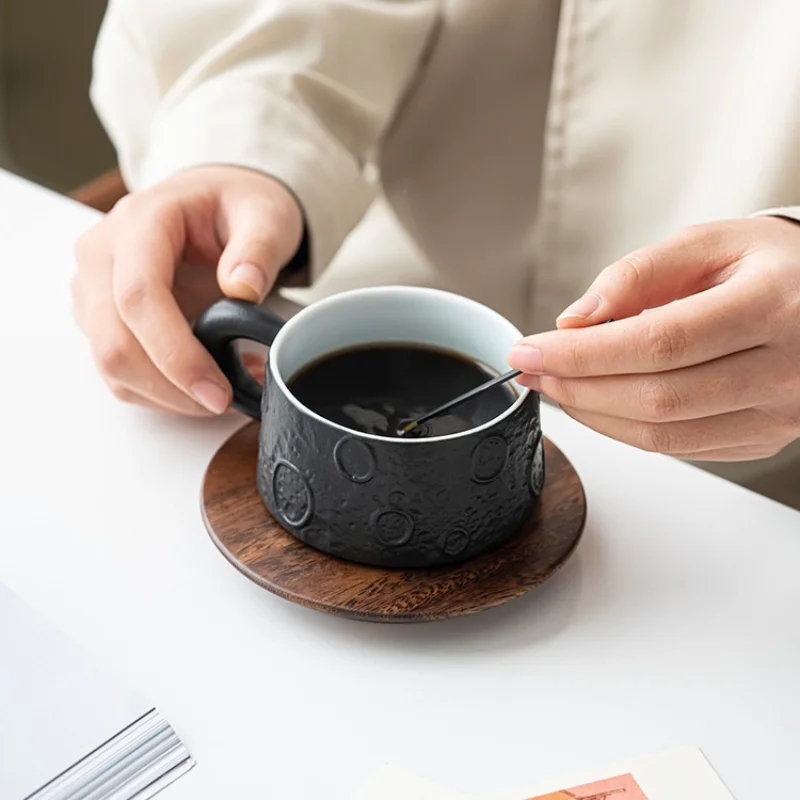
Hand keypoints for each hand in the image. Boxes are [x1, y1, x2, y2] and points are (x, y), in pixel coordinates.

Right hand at [72, 165, 302, 414]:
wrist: (214, 204)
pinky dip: (163, 392)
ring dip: (168, 395)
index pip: (139, 296)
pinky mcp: (100, 318)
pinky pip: (120, 372)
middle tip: (225, 403)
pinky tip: (204, 382)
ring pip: (112, 365)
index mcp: (140, 221)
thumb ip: (259, 248)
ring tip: (225, 388)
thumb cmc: (238, 206)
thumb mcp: (266, 215)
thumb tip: (243, 288)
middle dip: (171, 387)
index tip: (216, 391)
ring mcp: (94, 289)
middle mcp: (102, 254)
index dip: (175, 354)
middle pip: (115, 342)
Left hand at [508, 217, 799, 460]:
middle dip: (577, 388)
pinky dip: (626, 430)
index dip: (582, 354)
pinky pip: (681, 448)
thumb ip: (639, 274)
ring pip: (664, 436)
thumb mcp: (711, 242)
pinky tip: (598, 405)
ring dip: (594, 415)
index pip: (658, 343)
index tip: (529, 350)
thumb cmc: (775, 265)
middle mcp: (786, 368)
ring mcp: (780, 414)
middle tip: (532, 370)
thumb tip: (576, 319)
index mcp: (773, 305)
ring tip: (556, 387)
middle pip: (656, 398)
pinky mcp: (766, 438)